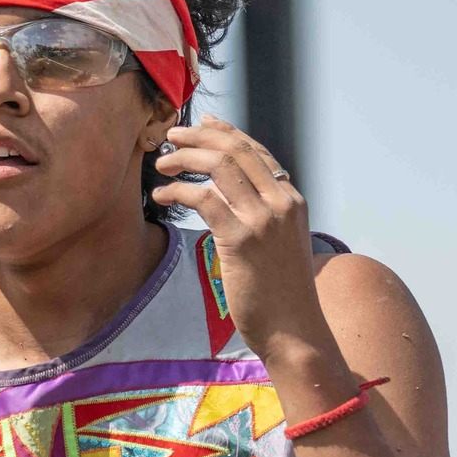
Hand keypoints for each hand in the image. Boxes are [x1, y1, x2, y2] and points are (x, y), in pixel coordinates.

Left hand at [151, 116, 321, 354]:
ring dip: (184, 158)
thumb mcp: (281, 246)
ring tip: (161, 164)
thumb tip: (231, 201)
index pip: (256, 152)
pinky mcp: (241, 240)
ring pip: (219, 166)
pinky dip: (178, 191)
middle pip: (236, 150)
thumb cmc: (282, 297)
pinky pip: (203, 199)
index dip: (226, 133)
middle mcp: (281, 202)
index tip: (201, 125)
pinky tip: (162, 196)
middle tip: (171, 137)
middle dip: (199, 137)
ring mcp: (263, 220)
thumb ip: (263, 219)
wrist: (295, 331)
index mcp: (292, 200)